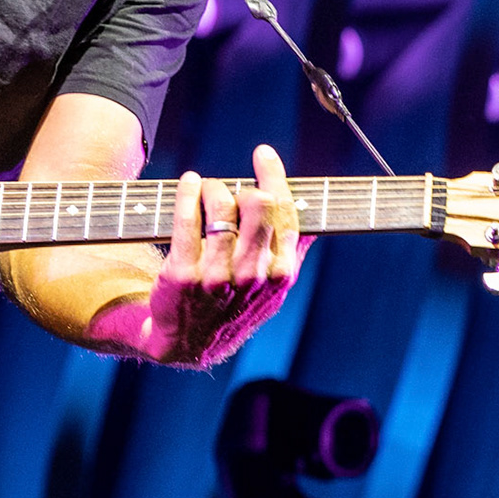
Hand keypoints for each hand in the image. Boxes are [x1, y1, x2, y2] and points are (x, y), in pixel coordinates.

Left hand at [137, 143, 304, 366]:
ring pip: (221, 205)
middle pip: (258, 204)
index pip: (286, 213)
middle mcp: (253, 275)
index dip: (274, 177)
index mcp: (280, 273)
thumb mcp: (272, 291)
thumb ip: (292, 256)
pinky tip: (188, 183)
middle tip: (230, 189)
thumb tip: (315, 225)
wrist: (188, 343)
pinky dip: (187, 191)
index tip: (263, 154)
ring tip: (204, 189)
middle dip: (243, 186)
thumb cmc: (233, 307)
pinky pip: (186, 219)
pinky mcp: (183, 274)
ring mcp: (217, 275)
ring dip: (211, 187)